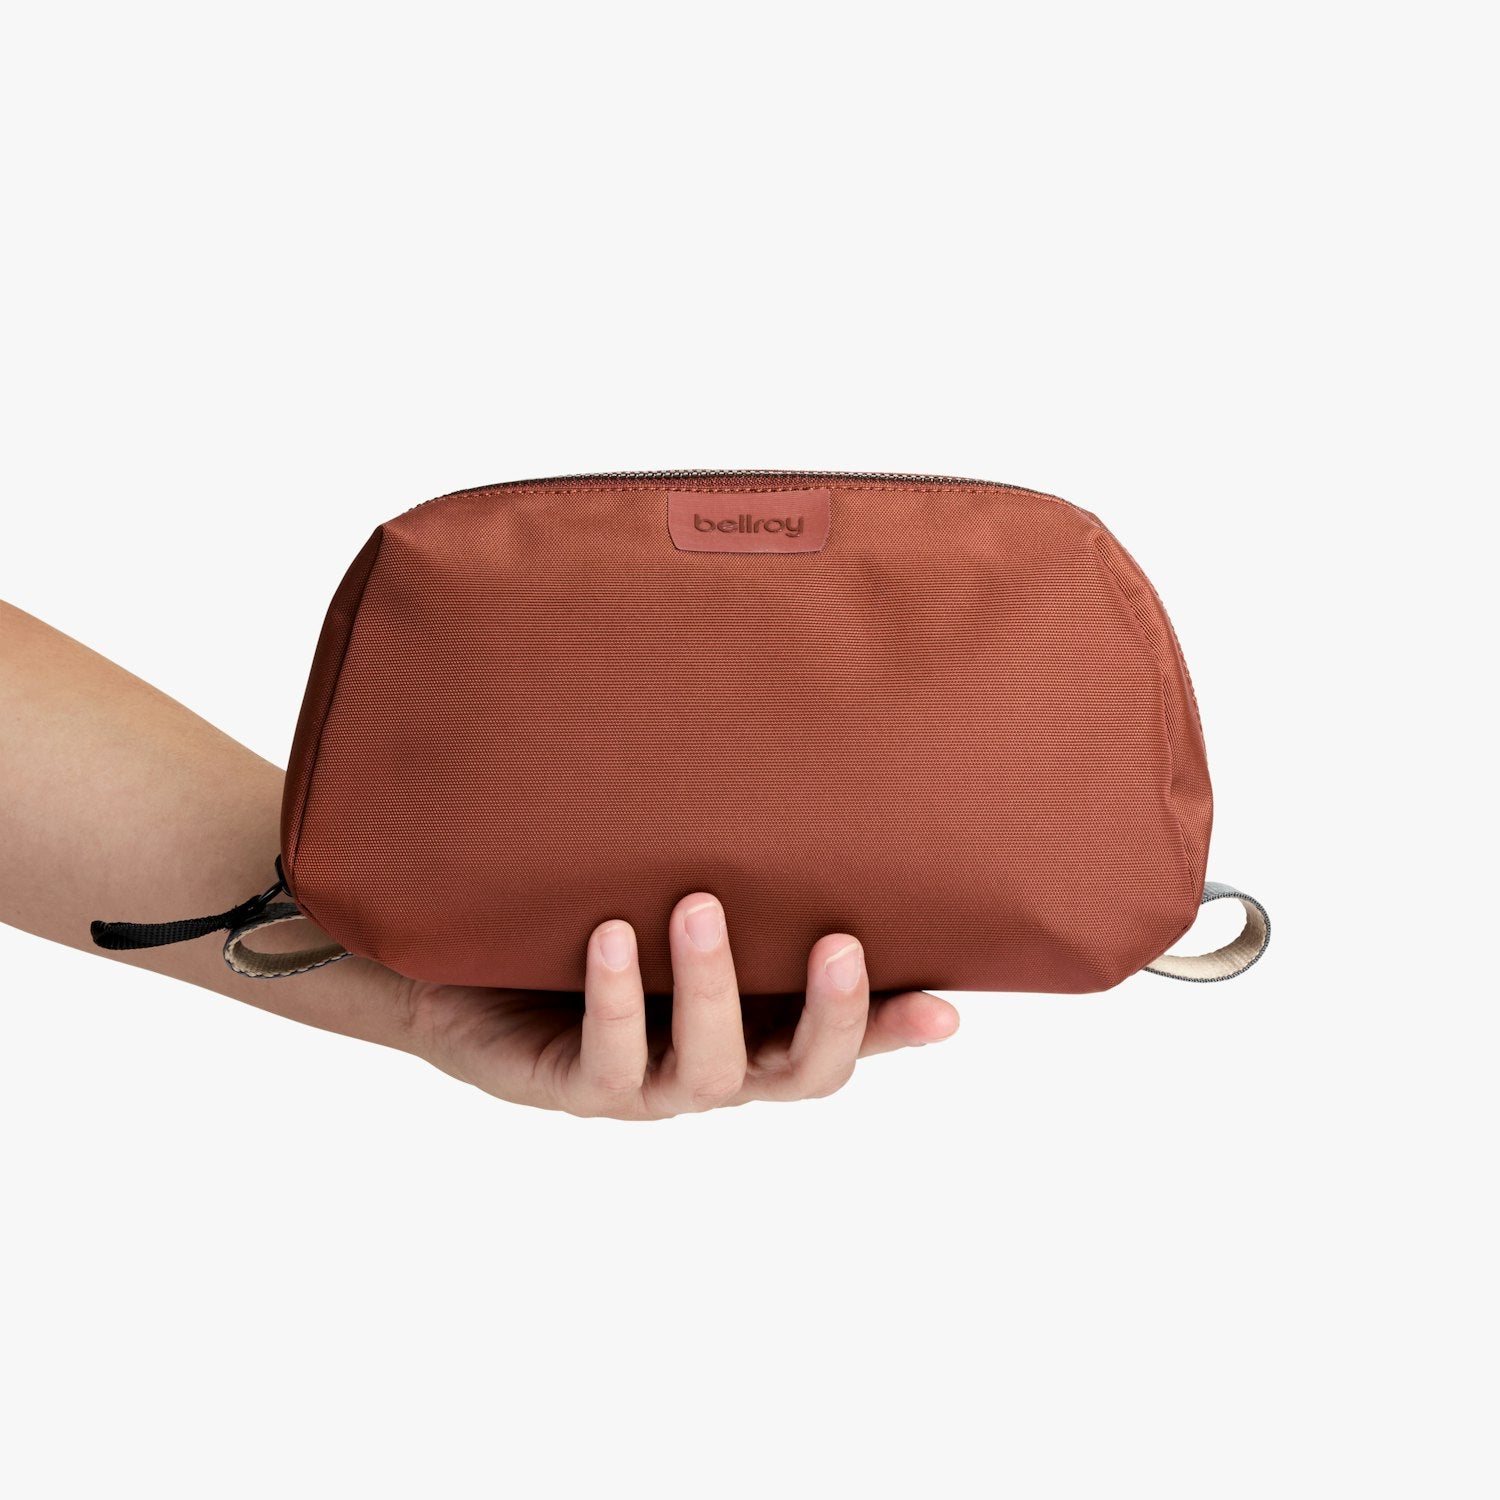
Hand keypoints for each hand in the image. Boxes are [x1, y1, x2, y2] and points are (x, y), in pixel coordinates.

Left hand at [399, 893, 959, 1118]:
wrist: (473, 975)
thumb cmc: (598, 920)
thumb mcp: (671, 889)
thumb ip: (736, 865)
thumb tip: (804, 758)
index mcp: (756, 1026)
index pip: (843, 1037)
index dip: (895, 1032)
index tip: (949, 1008)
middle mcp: (715, 1064)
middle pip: (798, 1075)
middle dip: (828, 1017)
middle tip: (838, 943)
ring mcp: (647, 1085)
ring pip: (706, 1069)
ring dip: (710, 989)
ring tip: (699, 905)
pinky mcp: (573, 1086)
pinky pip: (605, 1058)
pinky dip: (614, 999)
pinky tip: (612, 935)